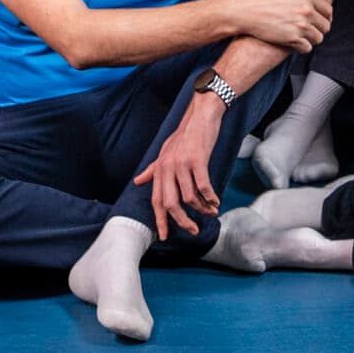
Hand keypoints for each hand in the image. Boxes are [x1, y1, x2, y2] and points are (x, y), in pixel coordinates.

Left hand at [131, 96, 222, 240]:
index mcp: (159, 169)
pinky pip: (203, 186)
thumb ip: (152, 169)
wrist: (201, 116)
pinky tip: (216, 201)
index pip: (156, 200)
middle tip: (193, 230)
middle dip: (182, 221)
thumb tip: (137, 181)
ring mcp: (182, 164)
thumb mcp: (164, 152)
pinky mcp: (197, 160)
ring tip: (211, 212)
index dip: (160, 220)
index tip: (164, 236)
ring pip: (190, 197)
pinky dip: (210, 197)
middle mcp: (167, 168)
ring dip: (202, 209)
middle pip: (171, 204)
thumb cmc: (184, 136)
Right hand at [232, 0, 331, 52]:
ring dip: (312, 39)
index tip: (320, 20)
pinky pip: (307, 48)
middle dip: (319, 29)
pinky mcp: (291, 38)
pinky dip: (303, 47)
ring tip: (305, 37)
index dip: (325, 16)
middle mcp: (305, 10)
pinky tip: (296, 43)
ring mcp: (299, 25)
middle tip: (312, 30)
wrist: (243, 10)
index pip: (328, 10)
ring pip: (318, 38)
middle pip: (325, 26)